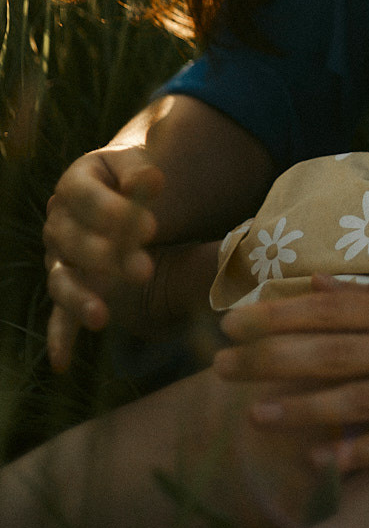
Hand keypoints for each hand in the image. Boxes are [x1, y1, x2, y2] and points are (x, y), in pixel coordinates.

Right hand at [42, 147, 164, 371]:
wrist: (124, 187)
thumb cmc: (134, 175)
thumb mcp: (139, 164)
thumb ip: (142, 173)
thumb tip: (150, 179)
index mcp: (74, 182)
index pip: (83, 197)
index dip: (113, 213)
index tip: (151, 228)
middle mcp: (58, 221)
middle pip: (72, 242)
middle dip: (107, 258)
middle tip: (144, 270)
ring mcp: (59, 257)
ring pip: (61, 280)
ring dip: (81, 299)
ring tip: (103, 317)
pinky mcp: (69, 285)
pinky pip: (58, 314)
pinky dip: (60, 337)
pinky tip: (62, 363)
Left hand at [213, 276, 368, 470]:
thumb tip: (315, 286)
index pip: (325, 311)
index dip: (275, 317)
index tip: (231, 323)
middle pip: (327, 354)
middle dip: (268, 361)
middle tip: (220, 368)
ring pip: (352, 400)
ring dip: (299, 409)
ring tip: (254, 416)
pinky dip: (354, 452)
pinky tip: (318, 460)